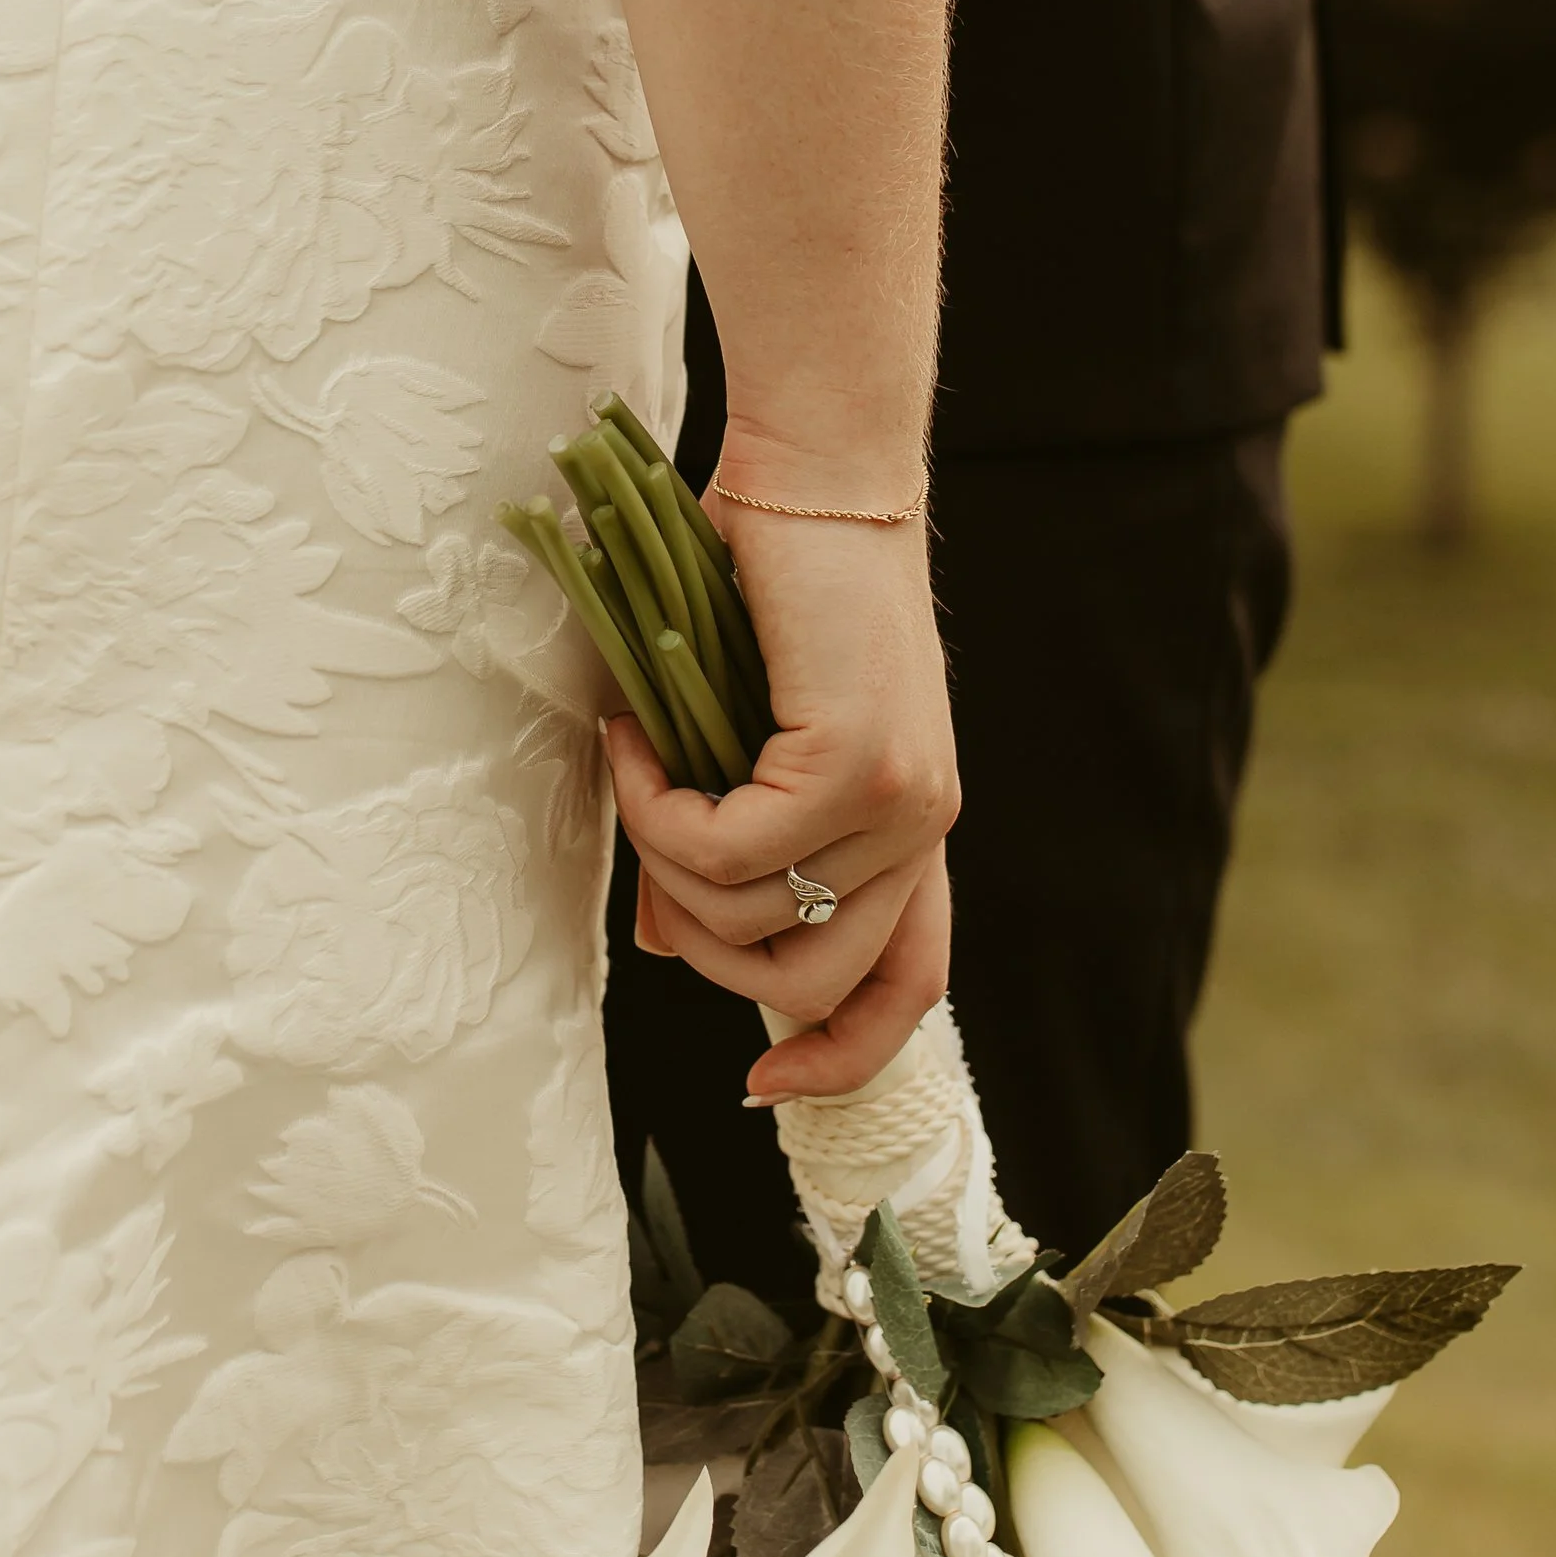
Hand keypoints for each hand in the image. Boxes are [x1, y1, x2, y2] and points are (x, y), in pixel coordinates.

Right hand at [608, 502, 957, 1102]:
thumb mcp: (740, 741)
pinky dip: (657, 810)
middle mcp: (921, 827)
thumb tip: (671, 942)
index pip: (909, 990)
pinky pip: (727, 850)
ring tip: (636, 766)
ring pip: (754, 923)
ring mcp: (900, 801)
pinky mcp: (856, 765)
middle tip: (651, 863)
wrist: (814, 470)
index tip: (760, 1086)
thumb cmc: (766, 586)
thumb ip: (726, 844)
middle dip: (707, 952)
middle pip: (815, 985)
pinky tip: (634, 738)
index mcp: (909, 830)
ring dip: (664, 864)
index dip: (842, 1061)